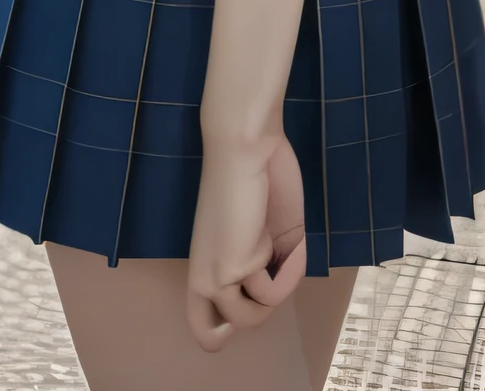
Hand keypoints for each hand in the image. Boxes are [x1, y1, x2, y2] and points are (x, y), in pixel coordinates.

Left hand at [185, 133, 306, 351]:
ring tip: (277, 252)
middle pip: (212, 337)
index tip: (248, 301)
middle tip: (268, 269)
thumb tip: (273, 294)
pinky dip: (285, 275)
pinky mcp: (227, 271)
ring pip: (247, 320)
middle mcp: (204, 274)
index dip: (220, 330)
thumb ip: (269, 265)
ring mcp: (213, 276)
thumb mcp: (269, 233)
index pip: (199, 322)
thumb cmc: (259, 177)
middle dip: (253, 313)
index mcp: (209, 262)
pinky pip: (269, 295)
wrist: (247, 147)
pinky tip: (278, 240)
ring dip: (272, 295)